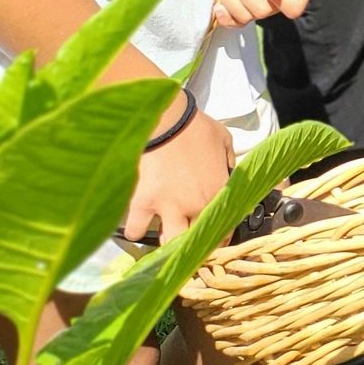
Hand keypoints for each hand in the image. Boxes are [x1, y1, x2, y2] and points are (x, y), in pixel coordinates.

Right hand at [123, 103, 232, 245]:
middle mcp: (196, 206)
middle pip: (196, 240)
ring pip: (169, 243)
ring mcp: (169, 207)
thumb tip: (228, 174)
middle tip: (186, 238)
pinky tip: (137, 226)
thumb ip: (229, 163)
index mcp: (217, 193)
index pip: (224, 229)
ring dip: (166, 242)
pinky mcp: (144, 203)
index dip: (217, 236)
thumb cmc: (197, 128)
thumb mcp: (225, 142)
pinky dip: (134, 231)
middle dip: (192, 243)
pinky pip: (136, 230)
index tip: (210, 236)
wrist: (168, 121)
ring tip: (163, 234)